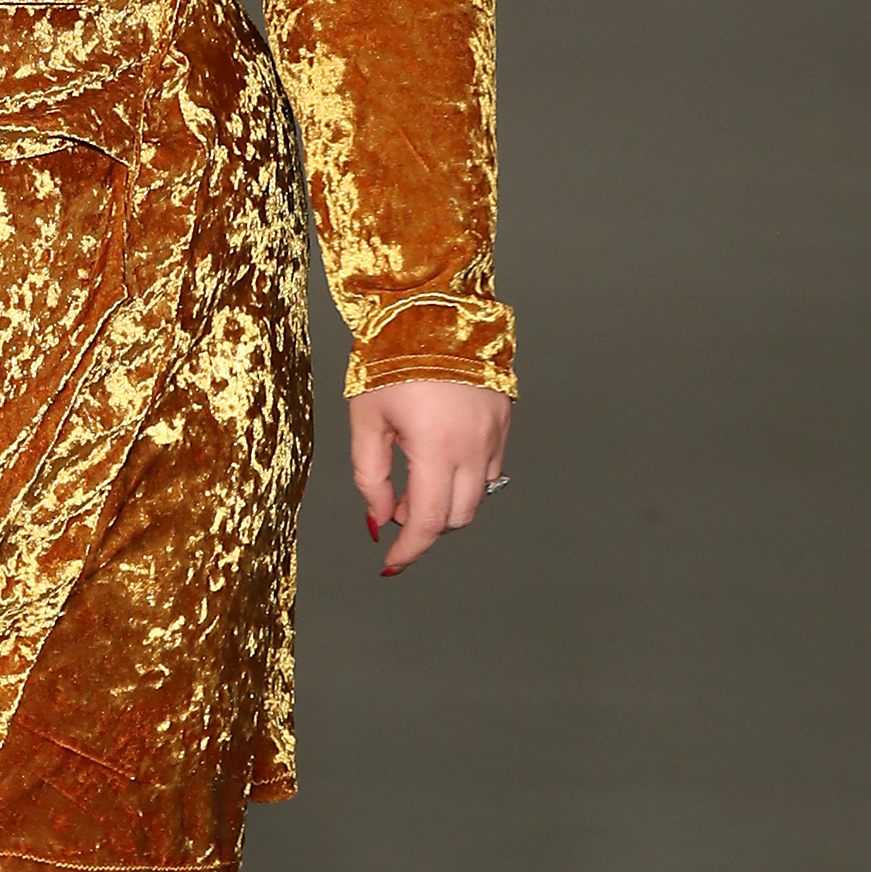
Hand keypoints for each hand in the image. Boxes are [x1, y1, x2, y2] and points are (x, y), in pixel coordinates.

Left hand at [351, 377, 510, 575]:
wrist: (431, 308)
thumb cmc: (390, 359)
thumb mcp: (366, 420)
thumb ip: (369, 476)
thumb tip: (378, 518)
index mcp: (436, 448)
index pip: (427, 522)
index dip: (408, 550)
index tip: (391, 562)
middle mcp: (473, 446)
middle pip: (456, 516)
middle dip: (425, 524)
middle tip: (393, 505)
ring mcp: (493, 434)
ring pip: (477, 495)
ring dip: (447, 501)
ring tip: (415, 476)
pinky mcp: (504, 420)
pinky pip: (490, 467)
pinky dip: (465, 477)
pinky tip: (440, 456)